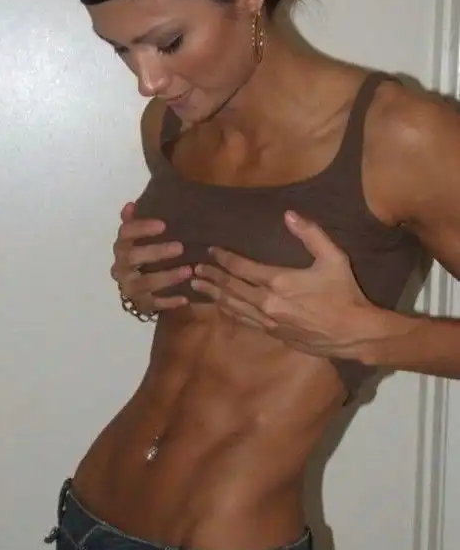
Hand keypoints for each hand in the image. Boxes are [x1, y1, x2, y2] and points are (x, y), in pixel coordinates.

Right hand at [111, 202, 191, 312]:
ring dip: (167, 276)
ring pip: (145, 283)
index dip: (142, 228)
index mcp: (122, 247)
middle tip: (180, 247)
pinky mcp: (141, 305)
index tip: (163, 224)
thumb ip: (136, 223)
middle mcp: (121, 268)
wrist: (138, 289)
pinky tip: (185, 298)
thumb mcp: (139, 239)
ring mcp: (130, 288)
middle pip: (133, 258)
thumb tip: (131, 205)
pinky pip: (154, 304)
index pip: (125, 234)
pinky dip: (169, 302)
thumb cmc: (143, 257)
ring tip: (188, 270)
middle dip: (156, 252)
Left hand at [191, 211, 372, 357]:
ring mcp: (268, 321)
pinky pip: (243, 320)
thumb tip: (289, 215)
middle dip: (211, 277)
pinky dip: (228, 311)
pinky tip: (220, 307)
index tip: (211, 250)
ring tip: (197, 286)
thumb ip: (311, 234)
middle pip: (230, 288)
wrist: (354, 334)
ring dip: (213, 295)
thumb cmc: (344, 294)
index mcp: (278, 281)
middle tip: (195, 269)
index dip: (224, 258)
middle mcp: (266, 303)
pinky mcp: (273, 334)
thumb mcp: (333, 259)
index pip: (241, 267)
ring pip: (232, 306)